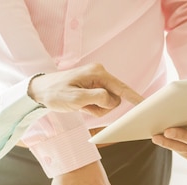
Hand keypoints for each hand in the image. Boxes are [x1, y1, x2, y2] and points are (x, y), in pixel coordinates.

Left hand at [27, 63, 142, 116]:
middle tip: (85, 106)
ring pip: (109, 103)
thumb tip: (113, 100)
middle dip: (103, 107)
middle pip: (115, 98)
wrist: (39, 91)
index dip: (134, 98)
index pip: (122, 88)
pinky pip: (102, 103)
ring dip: (97, 109)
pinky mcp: (95, 88)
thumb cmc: (55, 93)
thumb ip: (97, 98)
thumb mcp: (76, 98)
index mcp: (98, 73)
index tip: (146, 105)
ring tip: (81, 105)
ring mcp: (98, 81)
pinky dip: (93, 108)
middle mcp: (101, 75)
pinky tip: (82, 105)